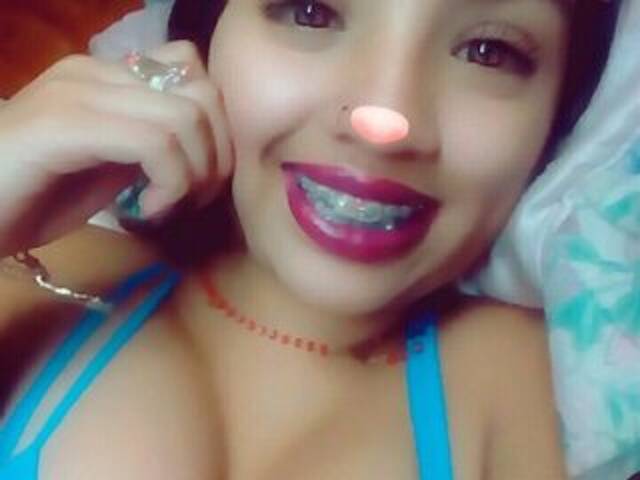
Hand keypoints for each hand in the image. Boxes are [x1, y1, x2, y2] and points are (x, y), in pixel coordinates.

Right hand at [0, 40, 233, 257]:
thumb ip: (152, 146)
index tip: (201, 178)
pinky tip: (148, 210)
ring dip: (196, 173)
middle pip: (203, 94)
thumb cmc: (34, 196)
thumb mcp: (110, 168)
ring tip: (168, 206)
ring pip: (185, 116)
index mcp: (109, 77)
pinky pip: (154, 142)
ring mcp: (79, 91)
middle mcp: (97, 71)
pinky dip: (170, 182)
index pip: (194, 74)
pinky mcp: (65, 123)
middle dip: (218, 156)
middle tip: (194, 198)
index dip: (217, 130)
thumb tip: (202, 148)